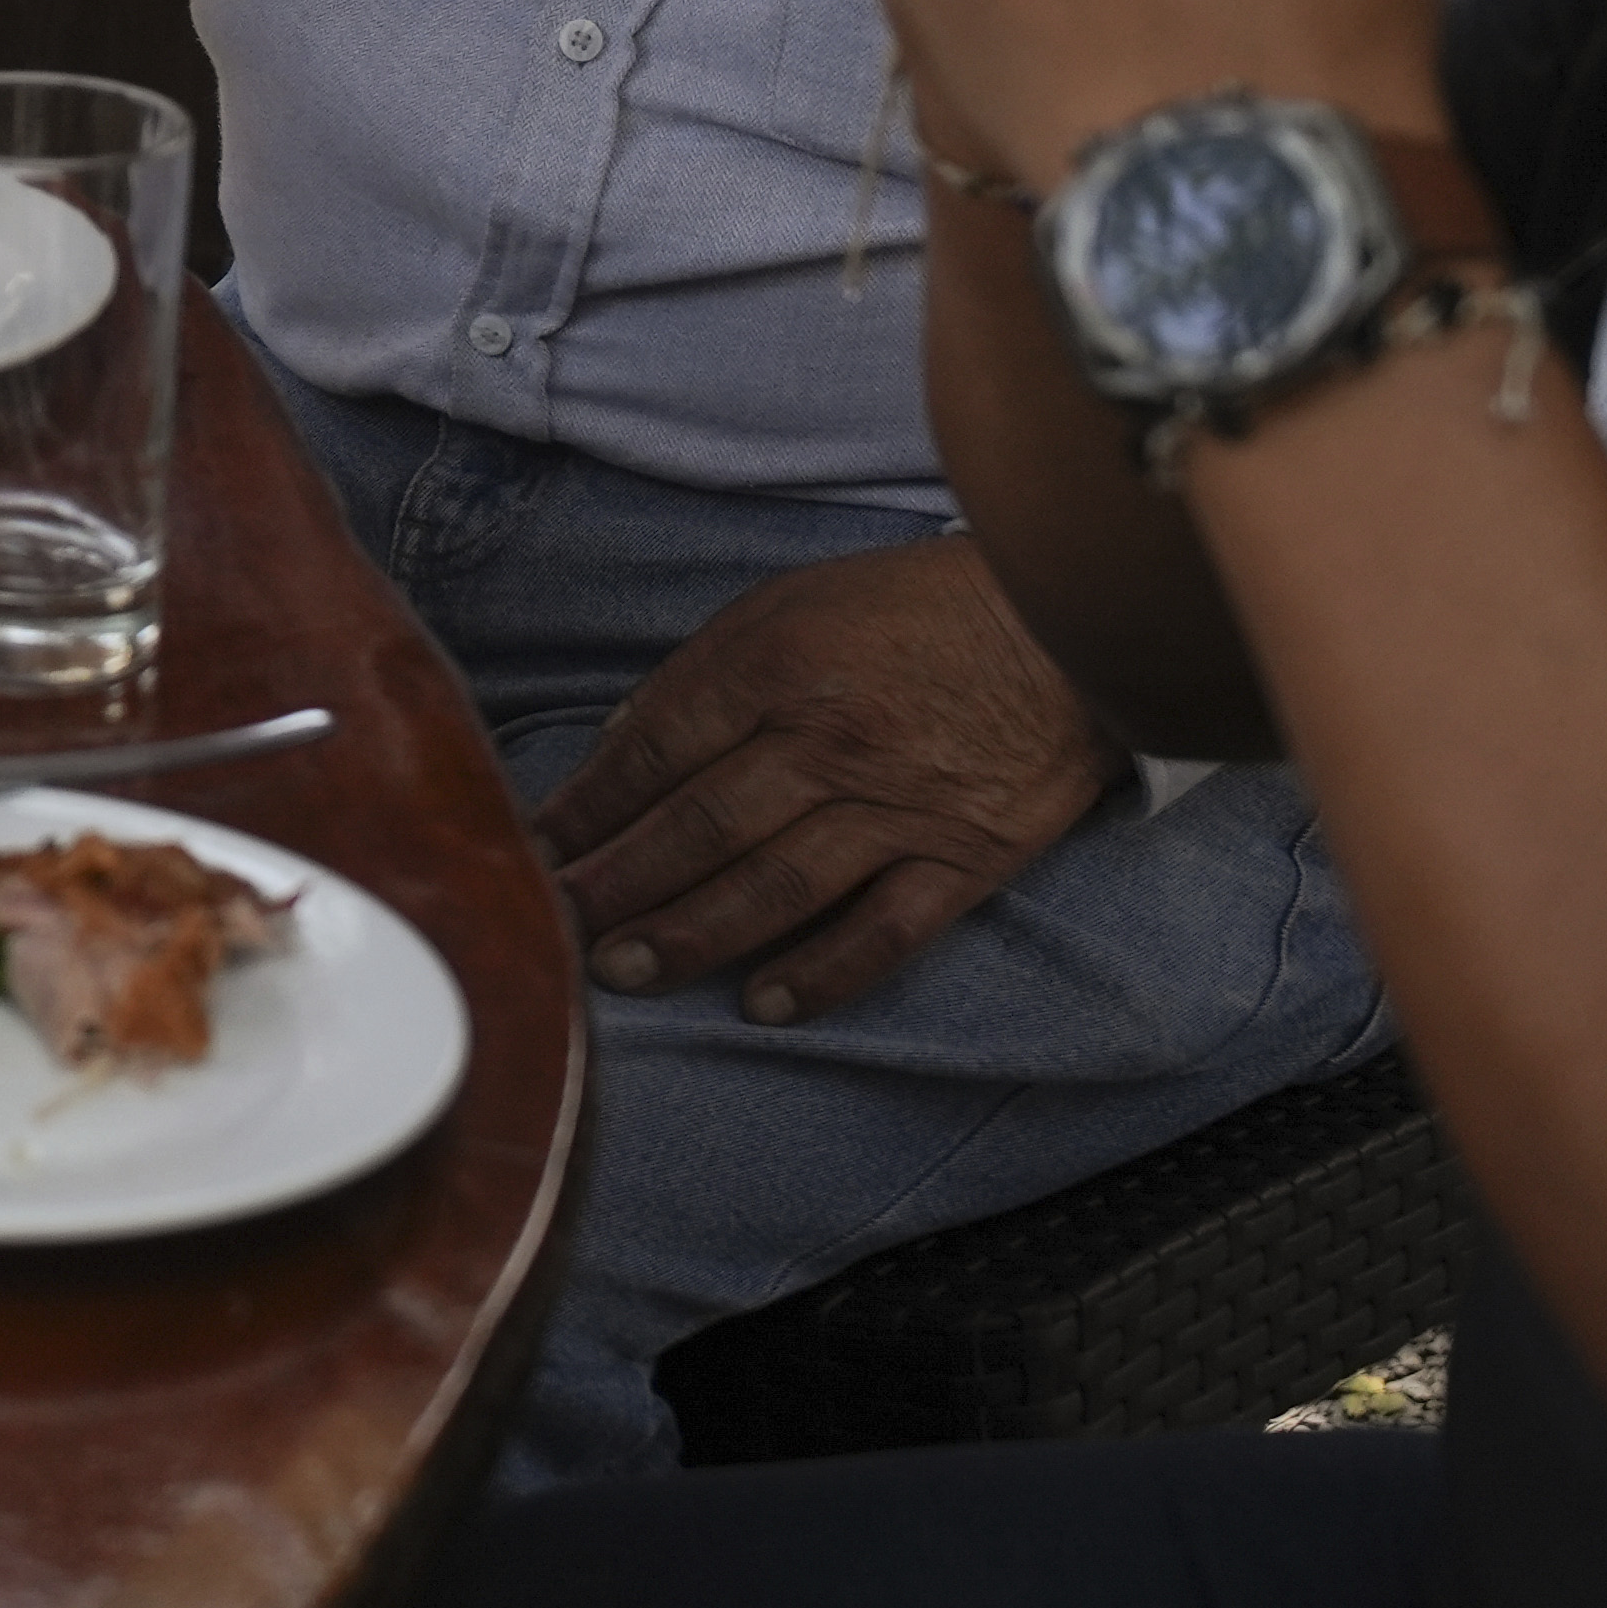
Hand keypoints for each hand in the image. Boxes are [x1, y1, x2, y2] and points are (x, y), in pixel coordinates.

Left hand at [534, 536, 1118, 1020]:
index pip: (655, 750)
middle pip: (700, 827)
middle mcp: (831, 741)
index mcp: (777, 666)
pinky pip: (884, 931)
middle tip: (558, 927)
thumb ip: (706, 674)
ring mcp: (900, 806)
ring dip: (692, 936)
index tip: (536, 847)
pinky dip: (822, 973)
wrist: (1071, 621)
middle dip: (617, 884)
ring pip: (776, 887)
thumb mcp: (792, 603)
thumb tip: (622, 743)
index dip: (587, 807)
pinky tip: (762, 1005)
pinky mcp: (966, 858)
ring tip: (625, 971)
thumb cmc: (915, 608)